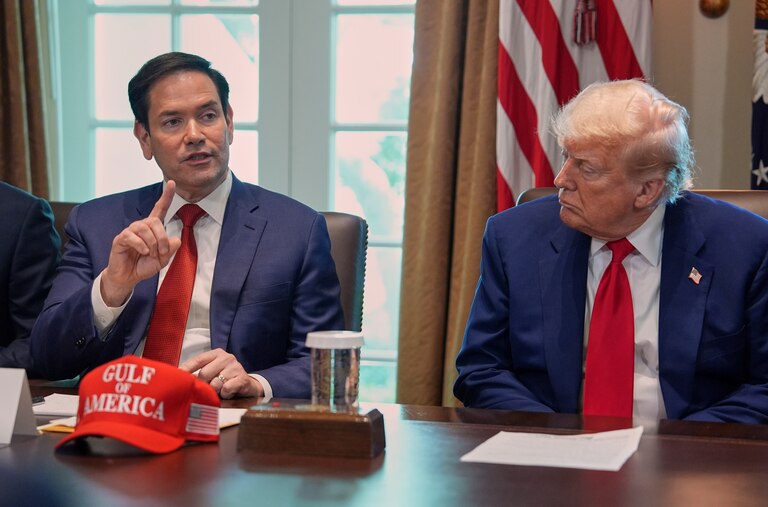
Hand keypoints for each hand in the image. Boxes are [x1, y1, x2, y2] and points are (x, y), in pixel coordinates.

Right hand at [100, 181, 181, 306]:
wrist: (128, 277)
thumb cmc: (144, 265)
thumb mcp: (163, 259)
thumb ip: (171, 249)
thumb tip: (177, 239)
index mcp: (152, 229)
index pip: (160, 209)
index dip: (166, 196)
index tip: (172, 183)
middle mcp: (141, 226)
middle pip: (155, 222)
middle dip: (162, 238)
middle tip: (161, 252)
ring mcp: (130, 231)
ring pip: (144, 228)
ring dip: (152, 243)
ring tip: (150, 253)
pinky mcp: (121, 239)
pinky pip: (132, 236)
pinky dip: (141, 245)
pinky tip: (142, 252)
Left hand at [180, 348, 264, 398]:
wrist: (248, 386)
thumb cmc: (225, 379)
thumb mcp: (213, 371)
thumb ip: (200, 372)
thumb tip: (181, 378)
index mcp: (216, 354)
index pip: (198, 359)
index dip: (187, 368)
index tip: (177, 375)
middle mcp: (226, 357)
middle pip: (205, 373)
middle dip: (203, 384)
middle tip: (206, 389)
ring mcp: (235, 367)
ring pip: (215, 383)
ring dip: (215, 391)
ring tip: (219, 390)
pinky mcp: (242, 378)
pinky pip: (226, 389)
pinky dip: (225, 394)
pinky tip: (228, 392)